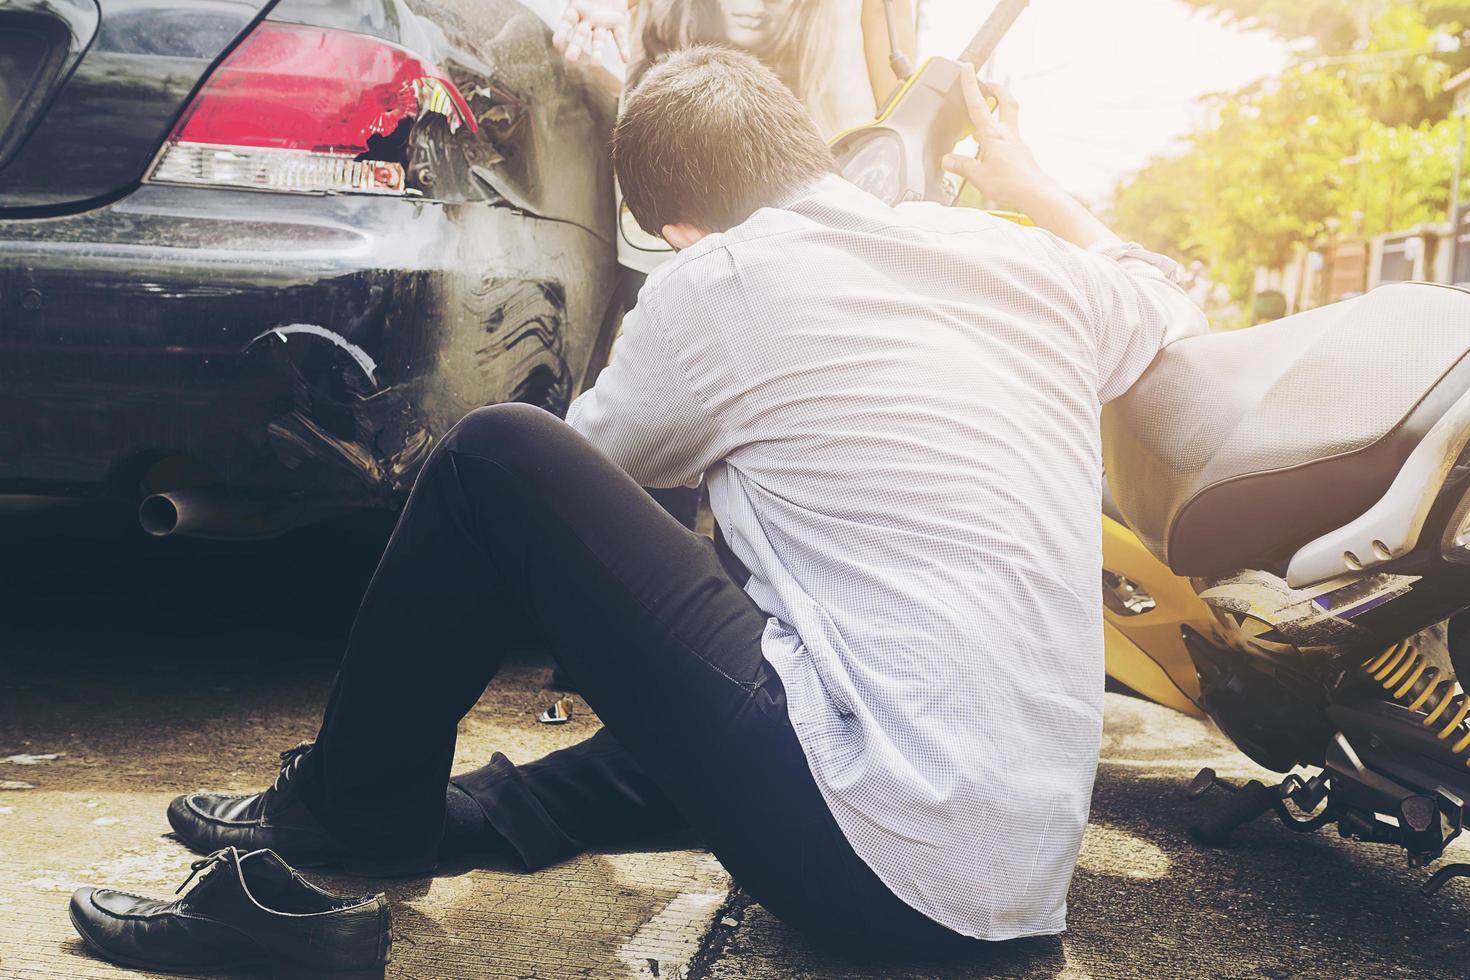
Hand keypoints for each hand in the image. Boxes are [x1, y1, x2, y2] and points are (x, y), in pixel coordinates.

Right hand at [552, 0, 629, 63]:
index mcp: (576, 10)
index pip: (566, 24)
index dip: (562, 33)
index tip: (557, 44)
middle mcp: (588, 21)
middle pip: (580, 36)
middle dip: (576, 47)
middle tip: (570, 59)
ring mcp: (602, 23)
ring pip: (599, 40)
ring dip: (597, 52)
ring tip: (595, 64)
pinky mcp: (618, 22)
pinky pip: (620, 37)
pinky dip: (623, 48)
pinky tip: (625, 60)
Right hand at [942, 70, 1116, 248]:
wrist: (1036, 194)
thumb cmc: (1009, 184)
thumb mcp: (978, 176)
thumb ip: (961, 165)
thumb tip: (946, 160)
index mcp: (993, 135)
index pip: (979, 105)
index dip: (971, 85)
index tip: (968, 68)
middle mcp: (1008, 134)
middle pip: (1007, 101)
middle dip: (997, 89)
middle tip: (989, 84)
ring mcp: (1017, 142)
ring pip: (1010, 117)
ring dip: (1000, 109)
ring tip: (985, 116)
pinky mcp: (1022, 153)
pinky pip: (1010, 136)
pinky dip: (1000, 134)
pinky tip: (991, 147)